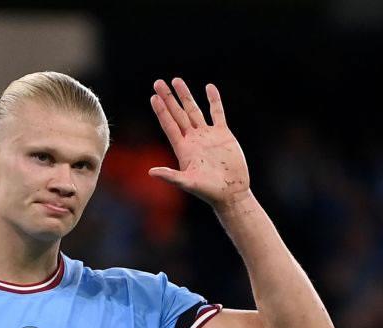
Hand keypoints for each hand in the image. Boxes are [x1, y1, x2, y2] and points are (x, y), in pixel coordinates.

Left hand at [148, 77, 250, 207]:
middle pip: (177, 113)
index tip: (153, 97)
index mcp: (183, 148)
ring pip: (194, 110)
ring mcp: (207, 135)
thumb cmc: (209, 191)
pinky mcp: (222, 134)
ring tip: (177, 80)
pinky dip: (214, 101)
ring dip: (185, 95)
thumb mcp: (188, 183)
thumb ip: (170, 176)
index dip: (161, 111)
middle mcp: (193, 139)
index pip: (169, 125)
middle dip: (168, 98)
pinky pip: (217, 113)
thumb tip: (151, 172)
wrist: (231, 192)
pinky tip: (209, 87)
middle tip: (158, 82)